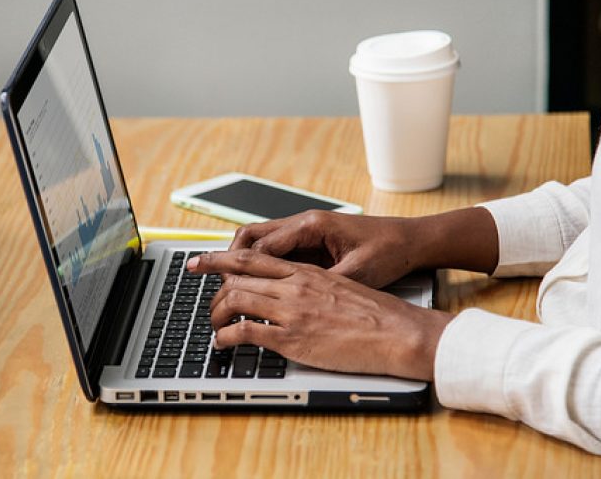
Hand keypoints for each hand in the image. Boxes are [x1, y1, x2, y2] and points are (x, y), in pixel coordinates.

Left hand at [187, 249, 453, 380]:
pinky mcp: (293, 338)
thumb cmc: (377, 314)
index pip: (253, 258)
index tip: (202, 261)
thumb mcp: (342, 286)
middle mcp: (294, 285)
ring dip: (216, 313)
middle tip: (202, 297)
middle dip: (211, 286)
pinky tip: (223, 342)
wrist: (398, 332)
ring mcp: (291, 310)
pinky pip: (246, 331)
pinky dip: (226, 336)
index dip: (221, 259)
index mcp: (306, 271)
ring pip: (236, 300)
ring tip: (214, 324)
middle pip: (237, 276)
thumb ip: (314, 286)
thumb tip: (296, 292)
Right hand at [230, 208, 499, 287]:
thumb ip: (323, 285)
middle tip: (206, 274)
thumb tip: (293, 303)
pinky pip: (276, 251)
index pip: (260, 246)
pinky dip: (259, 264)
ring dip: (241, 260)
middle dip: (227, 257)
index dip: (237, 267)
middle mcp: (303, 224)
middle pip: (250, 236)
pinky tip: (253, 284)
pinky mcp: (312, 242)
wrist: (413, 240)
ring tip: (222, 282)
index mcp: (311, 226)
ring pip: (260, 242)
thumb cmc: (389, 252)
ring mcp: (306, 232)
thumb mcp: (356, 273)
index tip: (220, 285)